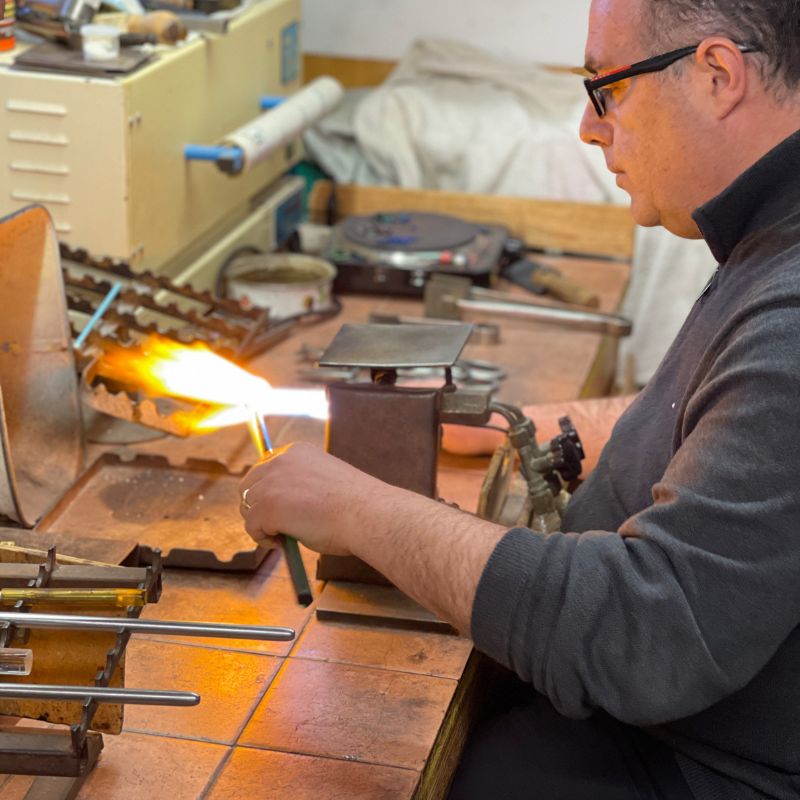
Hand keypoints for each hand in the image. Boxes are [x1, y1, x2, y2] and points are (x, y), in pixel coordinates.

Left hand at [238, 441, 386, 554]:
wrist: (367, 514)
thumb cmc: (355, 505)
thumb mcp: (324, 483)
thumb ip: (301, 488)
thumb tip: (284, 509)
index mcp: (296, 452)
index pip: (265, 469)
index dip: (268, 492)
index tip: (280, 509)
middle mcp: (280, 461)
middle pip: (249, 486)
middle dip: (258, 508)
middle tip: (277, 527)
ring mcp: (272, 483)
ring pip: (249, 508)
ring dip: (263, 525)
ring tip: (285, 537)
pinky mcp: (268, 507)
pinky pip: (252, 527)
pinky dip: (264, 539)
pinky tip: (285, 543)